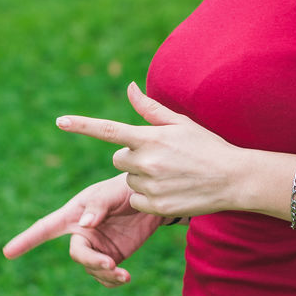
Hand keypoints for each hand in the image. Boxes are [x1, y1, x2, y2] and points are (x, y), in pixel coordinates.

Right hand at [2, 173, 162, 286]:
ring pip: (91, 268)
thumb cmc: (125, 189)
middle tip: (111, 263)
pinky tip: (125, 277)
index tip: (7, 252)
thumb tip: (84, 225)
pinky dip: (112, 281)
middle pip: (77, 254)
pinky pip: (105, 276)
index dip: (26, 240)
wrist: (152, 199)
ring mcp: (97, 246)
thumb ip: (98, 206)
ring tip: (123, 274)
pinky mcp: (113, 256)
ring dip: (105, 273)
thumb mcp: (112, 192)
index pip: (46, 228)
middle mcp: (82, 232)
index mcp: (74, 213)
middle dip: (91, 261)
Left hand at [57, 82, 245, 217]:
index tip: (60, 121)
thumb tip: (129, 88)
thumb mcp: (180, 123)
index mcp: (150, 137)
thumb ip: (150, 109)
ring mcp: (151, 186)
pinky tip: (171, 191)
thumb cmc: (207, 146)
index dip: (82, 125)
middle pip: (118, 158)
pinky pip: (137, 201)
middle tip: (159, 158)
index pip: (108, 129)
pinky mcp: (156, 207)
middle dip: (131, 158)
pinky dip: (148, 198)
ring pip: (128, 181)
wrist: (234, 179)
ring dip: (142, 178)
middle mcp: (146, 162)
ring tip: (171, 175)